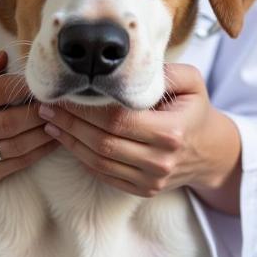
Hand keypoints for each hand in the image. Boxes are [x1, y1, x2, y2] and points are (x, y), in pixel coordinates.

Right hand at [0, 49, 57, 215]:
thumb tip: (1, 57)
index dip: (25, 85)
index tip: (44, 82)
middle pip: (9, 121)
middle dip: (38, 111)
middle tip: (59, 103)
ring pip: (16, 145)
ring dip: (44, 132)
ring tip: (60, 119)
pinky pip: (17, 164)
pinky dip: (40, 151)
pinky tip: (53, 138)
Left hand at [39, 63, 242, 213]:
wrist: (210, 151)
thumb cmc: (195, 109)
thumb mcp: (191, 82)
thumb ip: (164, 72)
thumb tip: (128, 67)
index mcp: (171, 132)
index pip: (117, 120)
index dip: (86, 109)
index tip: (63, 94)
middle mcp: (160, 160)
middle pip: (103, 142)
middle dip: (70, 123)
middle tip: (46, 106)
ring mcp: (151, 179)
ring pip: (99, 162)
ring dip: (70, 141)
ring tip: (50, 121)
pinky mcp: (142, 189)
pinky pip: (104, 175)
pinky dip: (82, 157)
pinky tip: (67, 139)